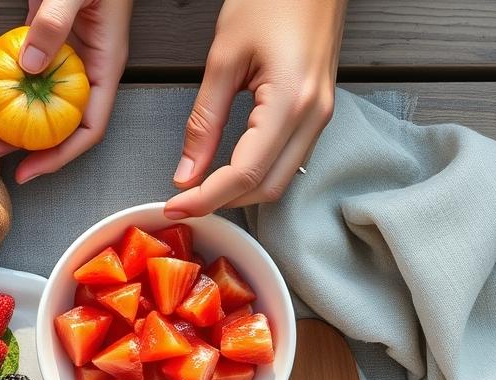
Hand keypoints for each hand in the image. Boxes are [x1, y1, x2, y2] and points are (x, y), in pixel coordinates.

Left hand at [0, 0, 132, 182]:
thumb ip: (54, 26)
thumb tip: (29, 67)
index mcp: (107, 63)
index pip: (90, 128)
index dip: (61, 156)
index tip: (31, 171)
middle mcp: (90, 66)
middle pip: (66, 123)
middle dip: (36, 148)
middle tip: (2, 160)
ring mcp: (71, 54)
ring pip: (47, 101)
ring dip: (21, 121)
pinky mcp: (51, 38)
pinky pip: (34, 73)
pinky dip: (15, 87)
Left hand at [165, 0, 345, 217]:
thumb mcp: (224, 58)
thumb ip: (204, 120)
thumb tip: (187, 171)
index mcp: (291, 102)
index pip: (245, 172)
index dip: (207, 198)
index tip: (175, 206)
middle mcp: (314, 116)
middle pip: (267, 186)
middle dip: (223, 202)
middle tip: (181, 202)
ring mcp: (321, 115)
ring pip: (280, 178)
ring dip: (240, 191)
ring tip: (199, 190)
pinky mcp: (317, 111)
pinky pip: (288, 158)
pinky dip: (256, 173)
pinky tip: (228, 169)